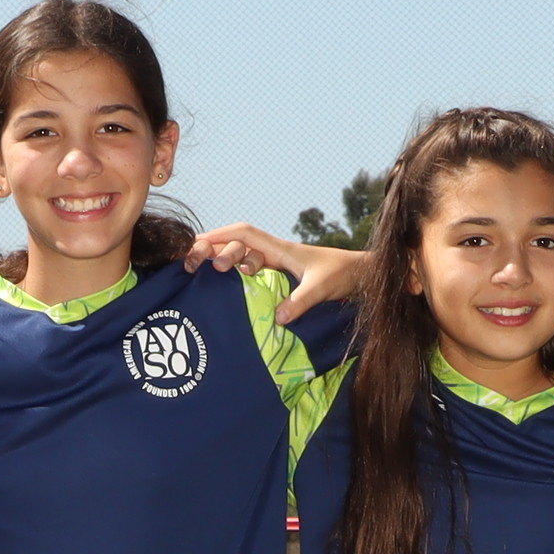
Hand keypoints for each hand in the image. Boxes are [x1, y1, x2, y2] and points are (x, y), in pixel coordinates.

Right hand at [186, 224, 364, 325]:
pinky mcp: (280, 279)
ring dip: (221, 261)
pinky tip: (223, 289)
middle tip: (191, 264)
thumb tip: (277, 319)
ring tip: (201, 273)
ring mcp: (276, 266)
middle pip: (235, 243)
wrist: (362, 276)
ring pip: (240, 257)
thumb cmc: (344, 274)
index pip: (243, 234)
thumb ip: (300, 302)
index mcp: (280, 249)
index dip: (219, 236)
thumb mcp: (322, 288)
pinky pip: (250, 273)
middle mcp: (274, 254)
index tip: (197, 245)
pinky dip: (234, 276)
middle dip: (211, 248)